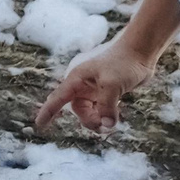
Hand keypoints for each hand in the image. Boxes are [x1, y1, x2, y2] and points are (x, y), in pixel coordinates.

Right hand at [34, 39, 160, 134]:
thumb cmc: (122, 63)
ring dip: (97, 120)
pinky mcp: (107, 92)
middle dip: (87, 120)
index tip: (39, 125)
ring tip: (109, 125)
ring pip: (89, 110)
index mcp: (77, 78)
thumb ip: (106, 106)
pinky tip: (114, 119)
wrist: (140, 52)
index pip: (58, 98)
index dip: (48, 112)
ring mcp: (95, 88)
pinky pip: (100, 109)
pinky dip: (105, 116)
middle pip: (77, 109)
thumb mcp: (112, 84)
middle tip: (102, 127)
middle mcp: (83, 84)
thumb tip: (105, 125)